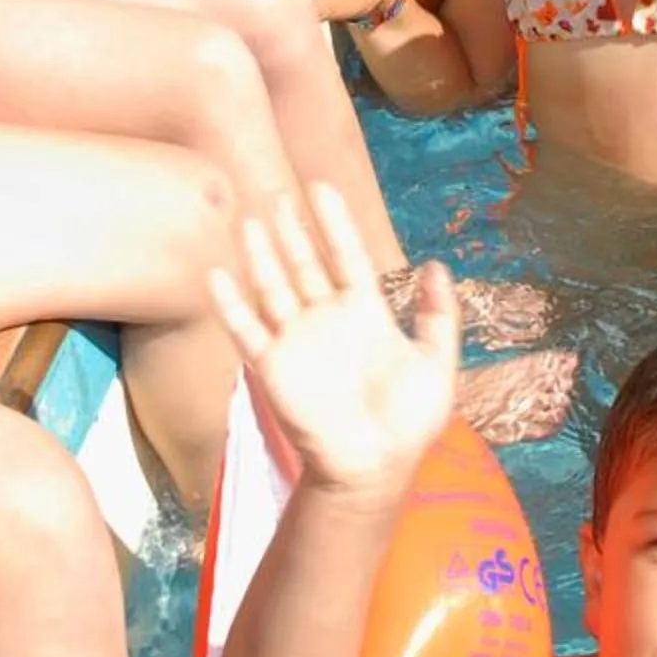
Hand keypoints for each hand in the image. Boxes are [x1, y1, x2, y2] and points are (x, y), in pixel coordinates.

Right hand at [210, 185, 457, 500]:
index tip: (321, 187)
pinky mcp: (272, 368)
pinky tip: (218, 275)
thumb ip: (437, 315)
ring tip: (251, 221)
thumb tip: (437, 265)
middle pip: (304, 264)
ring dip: (260, 256)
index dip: (334, 223)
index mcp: (365, 312)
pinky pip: (246, 330)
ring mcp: (297, 341)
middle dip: (292, 231)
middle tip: (279, 193)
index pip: (346, 256)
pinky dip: (231, 304)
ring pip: (273, 288)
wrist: (374, 469)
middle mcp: (327, 319)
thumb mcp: (437, 363)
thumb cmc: (409, 422)